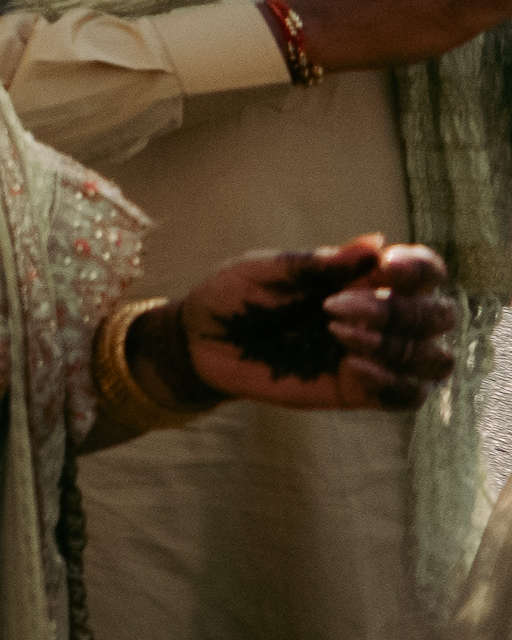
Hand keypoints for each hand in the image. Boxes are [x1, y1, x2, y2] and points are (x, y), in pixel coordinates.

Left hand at [178, 240, 462, 413]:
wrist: (198, 343)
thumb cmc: (233, 297)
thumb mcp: (266, 272)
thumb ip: (317, 263)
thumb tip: (376, 242)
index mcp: (365, 279)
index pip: (425, 272)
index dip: (419, 269)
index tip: (383, 267)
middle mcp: (382, 318)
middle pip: (439, 316)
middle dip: (399, 312)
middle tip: (333, 309)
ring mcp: (374, 357)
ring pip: (434, 361)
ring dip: (396, 347)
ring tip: (338, 335)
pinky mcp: (357, 391)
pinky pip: (406, 397)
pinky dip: (391, 383)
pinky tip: (350, 367)